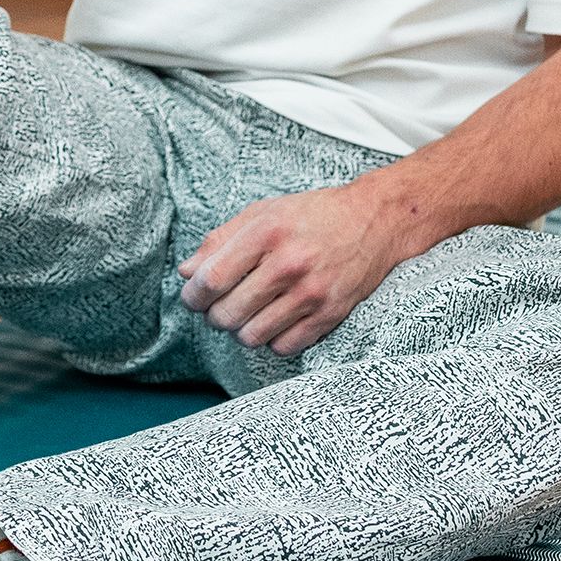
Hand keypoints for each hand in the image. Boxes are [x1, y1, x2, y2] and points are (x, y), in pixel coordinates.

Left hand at [177, 183, 400, 353]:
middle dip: (213, 316)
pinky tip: (273, 321)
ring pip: (252, 336)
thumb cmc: (312, 215)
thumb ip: (220, 240)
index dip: (193, 295)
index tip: (192, 297)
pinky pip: (284, 347)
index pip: (212, 279)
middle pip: (228, 313)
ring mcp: (312, 293)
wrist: (374, 220)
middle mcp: (289, 264)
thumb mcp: (262, 213)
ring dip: (240, 330)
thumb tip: (187, 272)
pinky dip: (271, 340)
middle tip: (218, 307)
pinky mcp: (331, 314)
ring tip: (246, 314)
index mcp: (267, 233)